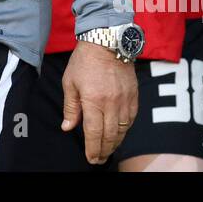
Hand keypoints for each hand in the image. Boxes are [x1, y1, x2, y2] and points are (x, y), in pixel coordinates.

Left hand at [62, 41, 138, 164]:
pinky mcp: (134, 96)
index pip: (94, 133)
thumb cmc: (84, 61)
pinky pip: (131, 119)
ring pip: (123, 130)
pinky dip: (125, 130)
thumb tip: (67, 128)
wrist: (107, 42)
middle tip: (99, 160)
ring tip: (107, 150)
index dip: (93, 149)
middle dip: (104, 151)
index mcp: (93, 100)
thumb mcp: (70, 83)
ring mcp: (125, 100)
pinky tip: (119, 134)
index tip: (91, 158)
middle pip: (110, 135)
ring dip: (115, 143)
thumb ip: (71, 108)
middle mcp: (112, 103)